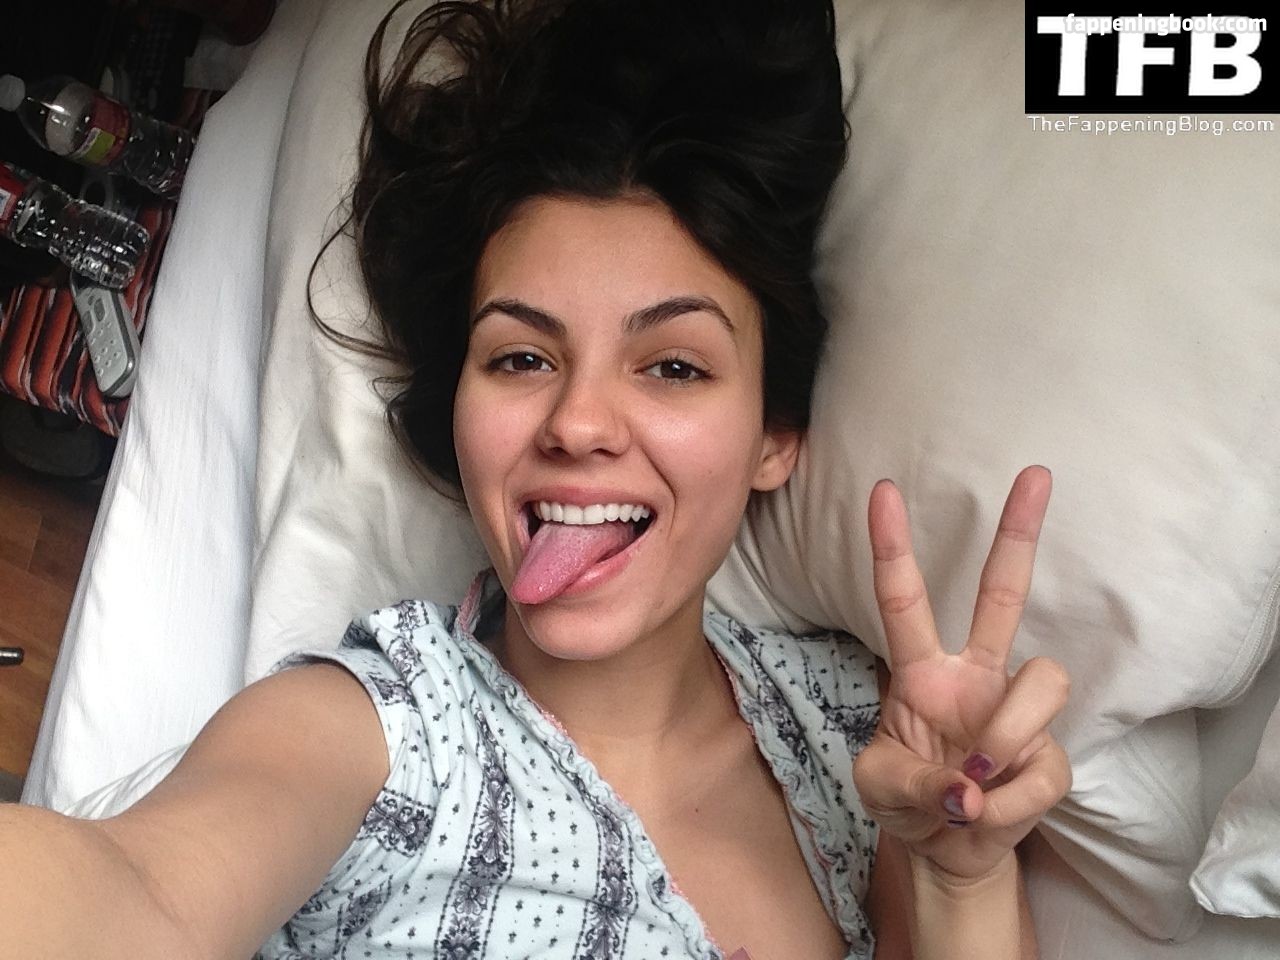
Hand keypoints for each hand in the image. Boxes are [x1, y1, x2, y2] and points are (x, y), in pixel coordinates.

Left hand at [852, 466, 1071, 880]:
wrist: (945, 851)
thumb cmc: (905, 801)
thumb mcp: (878, 790)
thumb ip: (910, 784)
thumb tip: (968, 789)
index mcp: (921, 671)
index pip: (903, 600)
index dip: (891, 547)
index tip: (883, 491)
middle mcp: (974, 676)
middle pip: (1003, 593)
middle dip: (1019, 534)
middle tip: (1035, 474)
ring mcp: (1015, 712)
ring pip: (1043, 681)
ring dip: (1007, 736)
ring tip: (971, 786)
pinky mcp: (1048, 758)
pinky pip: (1044, 765)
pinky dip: (1009, 804)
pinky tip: (985, 816)